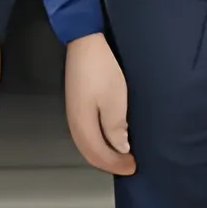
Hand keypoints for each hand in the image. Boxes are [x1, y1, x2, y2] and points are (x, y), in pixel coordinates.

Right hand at [64, 33, 134, 175]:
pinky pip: (86, 131)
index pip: (99, 156)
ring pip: (87, 143)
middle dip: (110, 162)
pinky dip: (99, 140)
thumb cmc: (101, 68)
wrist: (86, 40)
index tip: (133, 167)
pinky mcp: (77, 102)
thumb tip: (119, 149)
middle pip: (91, 153)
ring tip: (121, 153)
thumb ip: (115, 130)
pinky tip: (109, 135)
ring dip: (104, 152)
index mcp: (82, 126)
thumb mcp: (114, 101)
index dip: (116, 165)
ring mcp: (73, 111)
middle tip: (128, 164)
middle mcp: (74, 122)